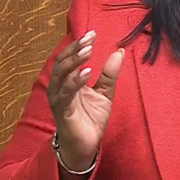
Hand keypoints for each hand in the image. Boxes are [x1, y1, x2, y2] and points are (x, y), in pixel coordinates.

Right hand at [47, 30, 123, 170]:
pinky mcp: (62, 111)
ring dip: (74, 61)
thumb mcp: (105, 93)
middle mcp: (60, 87)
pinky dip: (75, 81)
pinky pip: (66, 93)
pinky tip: (87, 72)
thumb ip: (110, 73)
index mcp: (69, 80)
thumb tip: (119, 51)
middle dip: (75, 49)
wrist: (86, 146)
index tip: (92, 34)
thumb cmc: (91, 119)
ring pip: (60, 74)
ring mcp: (59, 98)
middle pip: (62, 62)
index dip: (79, 45)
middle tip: (89, 38)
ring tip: (88, 51)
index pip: (70, 57)